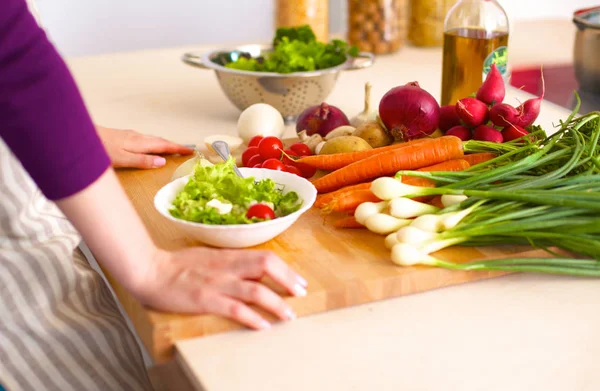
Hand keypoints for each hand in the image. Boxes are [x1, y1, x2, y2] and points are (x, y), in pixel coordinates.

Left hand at [97, 125, 193, 168]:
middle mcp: (137, 137)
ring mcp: (129, 135)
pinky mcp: (122, 136)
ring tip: (171, 149)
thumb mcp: (122, 160)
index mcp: (140, 143)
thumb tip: (162, 161)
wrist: (79, 136)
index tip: (191, 151)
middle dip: (174, 145)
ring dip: (163, 143)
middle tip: (186, 151)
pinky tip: (149, 147)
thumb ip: (142, 161)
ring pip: (152, 139)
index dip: (178, 148)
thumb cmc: (99, 150)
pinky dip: (153, 143)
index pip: (164, 145)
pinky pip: (144, 139)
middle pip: (160, 140)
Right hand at [137, 247, 307, 329]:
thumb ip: (230, 263)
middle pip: (267, 266)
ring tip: (289, 315)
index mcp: (228, 256)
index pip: (265, 257)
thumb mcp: (209, 257)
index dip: (286, 269)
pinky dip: (252, 318)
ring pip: (255, 290)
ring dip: (276, 303)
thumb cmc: (177, 266)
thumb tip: (253, 270)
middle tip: (301, 293)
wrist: (150, 270)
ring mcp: (217, 283)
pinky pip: (235, 309)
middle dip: (288, 280)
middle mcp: (227, 267)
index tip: (299, 281)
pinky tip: (263, 326)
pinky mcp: (205, 300)